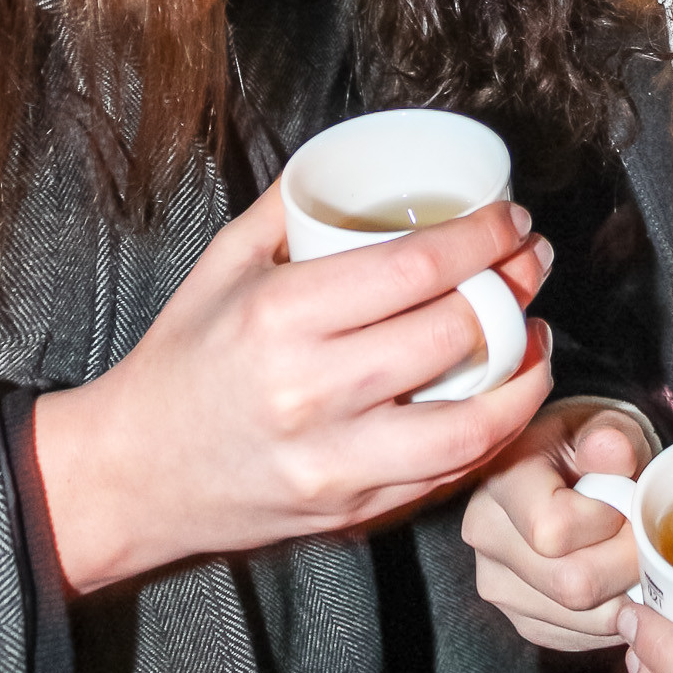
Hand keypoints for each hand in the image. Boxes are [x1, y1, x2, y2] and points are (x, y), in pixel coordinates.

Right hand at [36, 180, 553, 590]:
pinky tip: (509, 395)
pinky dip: (494, 432)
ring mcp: (335, 459)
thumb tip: (360, 162)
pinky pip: (447, 473)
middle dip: (515, 289)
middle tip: (534, 261)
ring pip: (467, 418)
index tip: (512, 219)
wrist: (133, 471)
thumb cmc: (182, 358)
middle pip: (452, 334)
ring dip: (523, 371)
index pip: (414, 268)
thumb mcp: (223, 264)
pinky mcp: (350, 510)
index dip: (483, 239)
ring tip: (539, 333)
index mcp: (281, 314)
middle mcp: (311, 388)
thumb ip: (290, 208)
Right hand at [463, 395, 657, 649]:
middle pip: (571, 584)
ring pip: (580, 618)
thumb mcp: (605, 426)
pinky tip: (612, 579)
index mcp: (501, 480)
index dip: (607, 522)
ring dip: (622, 594)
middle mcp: (485, 535)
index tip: (624, 500)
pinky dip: (609, 616)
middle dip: (626, 564)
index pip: (554, 530)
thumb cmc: (589, 447)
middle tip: (642, 537)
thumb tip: (612, 449)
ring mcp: (496, 583)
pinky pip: (579, 638)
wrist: (566, 472)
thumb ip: (611, 437)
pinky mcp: (519, 618)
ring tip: (627, 554)